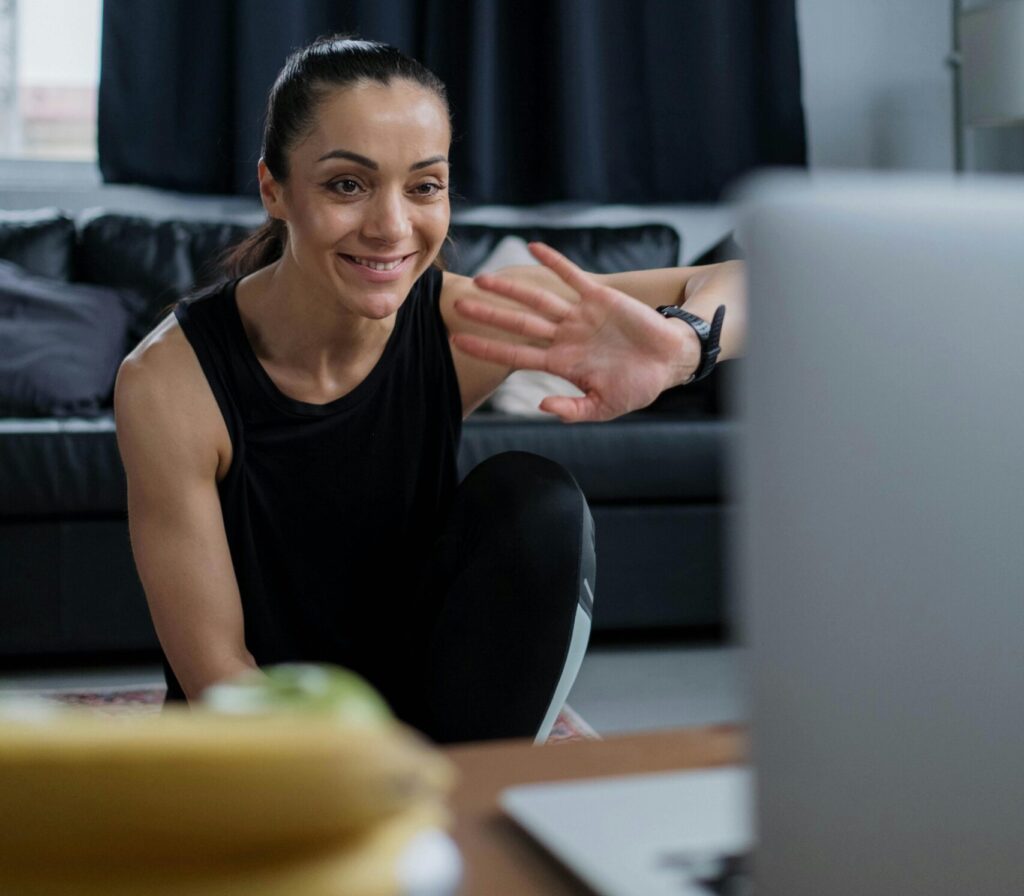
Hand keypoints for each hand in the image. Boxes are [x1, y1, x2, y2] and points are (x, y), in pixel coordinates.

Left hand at [451, 243, 699, 421]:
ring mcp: (579, 316)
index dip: (487, 347)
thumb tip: (541, 405)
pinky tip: (533, 248)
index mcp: (561, 363)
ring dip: (511, 289)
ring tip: (483, 279)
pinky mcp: (599, 298)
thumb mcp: (604, 407)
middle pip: (518, 324)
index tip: (458, 340)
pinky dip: (554, 262)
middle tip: (457, 305)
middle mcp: (564, 337)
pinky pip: (572, 276)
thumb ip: (573, 409)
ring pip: (538, 300)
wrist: (669, 362)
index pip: (515, 354)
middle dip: (488, 315)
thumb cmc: (637, 387)